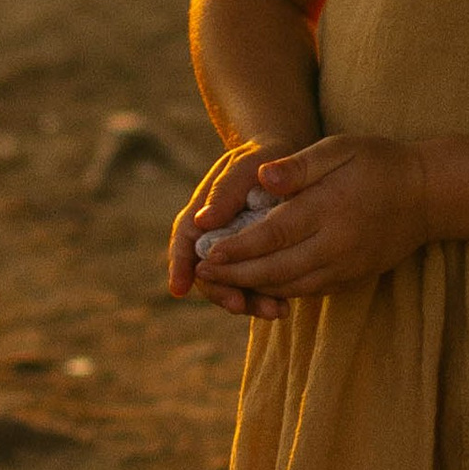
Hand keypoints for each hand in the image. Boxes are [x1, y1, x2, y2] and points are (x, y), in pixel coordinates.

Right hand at [168, 136, 301, 318]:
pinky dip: (266, 296)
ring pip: (233, 284)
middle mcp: (214, 237)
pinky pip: (256, 283)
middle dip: (222, 292)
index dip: (179, 265)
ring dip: (249, 301)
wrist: (289, 161)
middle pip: (208, 272)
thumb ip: (225, 192)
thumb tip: (203, 222)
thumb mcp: (245, 167)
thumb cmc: (262, 158)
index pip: (184, 241)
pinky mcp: (257, 260)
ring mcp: (235, 251)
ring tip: (275, 312)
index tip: (179, 288)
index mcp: (202, 213)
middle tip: (240, 306)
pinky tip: (286, 305)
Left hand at [191, 132, 430, 308]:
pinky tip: (260, 287)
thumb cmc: (379, 163)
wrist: (428, 195)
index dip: (236, 247)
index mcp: (327, 209)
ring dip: (253, 288)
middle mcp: (335, 245)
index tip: (207, 252)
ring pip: (290, 286)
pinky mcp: (353, 278)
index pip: (272, 235)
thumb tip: (262, 177)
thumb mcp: (340, 148)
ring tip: (222, 284)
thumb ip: (299, 165)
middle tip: (202, 273)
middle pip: (275, 269)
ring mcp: (346, 266)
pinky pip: (310, 291)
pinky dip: (281, 292)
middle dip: (235, 274)